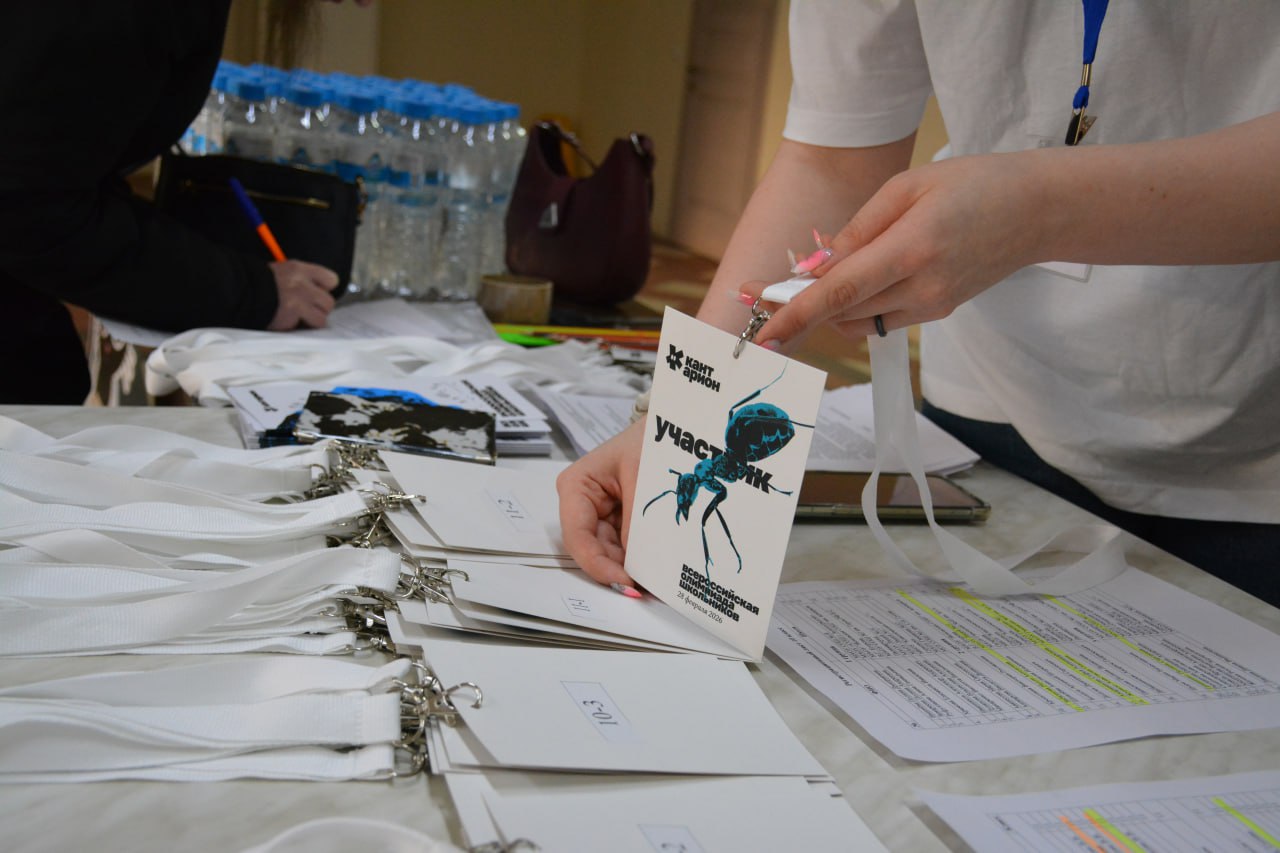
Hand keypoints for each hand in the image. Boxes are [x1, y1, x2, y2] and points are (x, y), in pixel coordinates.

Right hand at [267, 260, 338, 329]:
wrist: (240, 292)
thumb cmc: (261, 285)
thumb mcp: (282, 273)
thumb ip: (302, 280)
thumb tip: (320, 293)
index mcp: (300, 269)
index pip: (331, 279)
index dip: (325, 290)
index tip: (316, 295)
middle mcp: (302, 282)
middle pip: (329, 301)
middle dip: (320, 309)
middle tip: (306, 311)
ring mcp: (299, 298)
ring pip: (323, 316)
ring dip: (313, 321)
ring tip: (299, 318)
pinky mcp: (293, 313)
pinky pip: (310, 325)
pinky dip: (303, 327)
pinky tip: (292, 323)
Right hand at [556, 421, 644, 590]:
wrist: (672, 424)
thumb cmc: (650, 439)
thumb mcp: (644, 477)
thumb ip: (638, 523)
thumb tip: (638, 566)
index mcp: (576, 486)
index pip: (578, 537)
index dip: (598, 565)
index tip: (625, 582)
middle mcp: (581, 503)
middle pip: (593, 550)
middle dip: (616, 570)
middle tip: (644, 590)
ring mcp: (600, 513)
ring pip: (610, 553)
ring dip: (630, 567)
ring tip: (654, 582)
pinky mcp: (618, 519)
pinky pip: (625, 546)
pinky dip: (639, 558)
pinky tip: (655, 568)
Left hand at [743, 150, 1049, 341]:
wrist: (1037, 211)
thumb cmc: (973, 184)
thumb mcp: (908, 186)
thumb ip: (858, 228)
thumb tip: (817, 265)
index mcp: (911, 248)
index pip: (838, 292)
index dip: (795, 315)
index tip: (763, 334)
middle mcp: (921, 287)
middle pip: (841, 312)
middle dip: (800, 305)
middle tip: (767, 287)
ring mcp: (932, 306)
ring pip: (857, 321)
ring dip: (830, 305)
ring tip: (823, 273)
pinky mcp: (937, 314)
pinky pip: (880, 319)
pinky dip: (859, 305)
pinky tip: (862, 277)